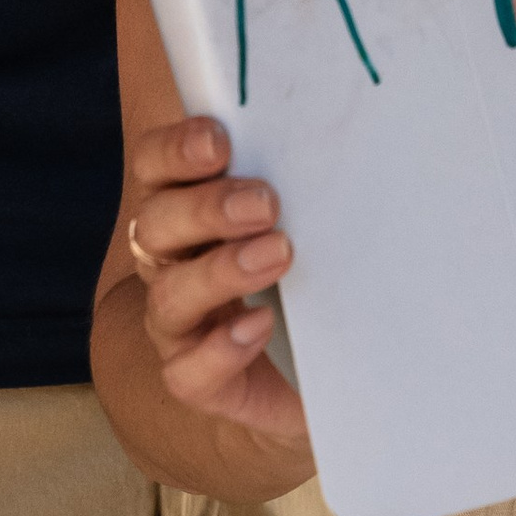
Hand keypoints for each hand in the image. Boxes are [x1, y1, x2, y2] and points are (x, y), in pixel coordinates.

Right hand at [116, 108, 310, 454]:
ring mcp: (179, 325)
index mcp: (187, 208)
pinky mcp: (199, 379)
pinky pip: (187, 370)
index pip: (155, 167)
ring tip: (278, 255)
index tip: (220, 141)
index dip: (175, 150)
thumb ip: (308, 182)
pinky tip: (259, 326)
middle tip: (266, 204)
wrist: (321, 370)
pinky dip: (221, 348)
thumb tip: (359, 136)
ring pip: (169, 295)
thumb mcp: (309, 220)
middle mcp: (171, 262)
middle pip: (155, 225)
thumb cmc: (310, 274)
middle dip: (207, 209)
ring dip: (219, 273)